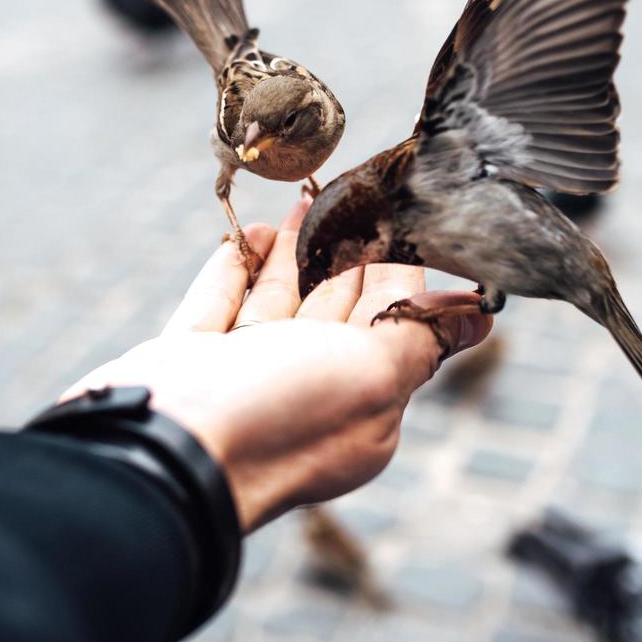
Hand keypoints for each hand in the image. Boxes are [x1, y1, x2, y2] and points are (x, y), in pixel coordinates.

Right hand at [66, 197, 490, 530]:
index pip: (394, 324)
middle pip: (335, 308)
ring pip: (278, 301)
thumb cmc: (273, 416)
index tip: (403, 212)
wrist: (160, 450)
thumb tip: (480, 318)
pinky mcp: (191, 359)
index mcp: (361, 406)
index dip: (399, 266)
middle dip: (348, 250)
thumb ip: (419, 338)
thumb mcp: (371, 377)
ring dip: (295, 250)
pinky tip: (250, 234)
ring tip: (306, 196)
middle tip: (355, 191)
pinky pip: (219, 302)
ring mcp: (243, 375)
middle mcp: (305, 391)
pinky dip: (236, 267)